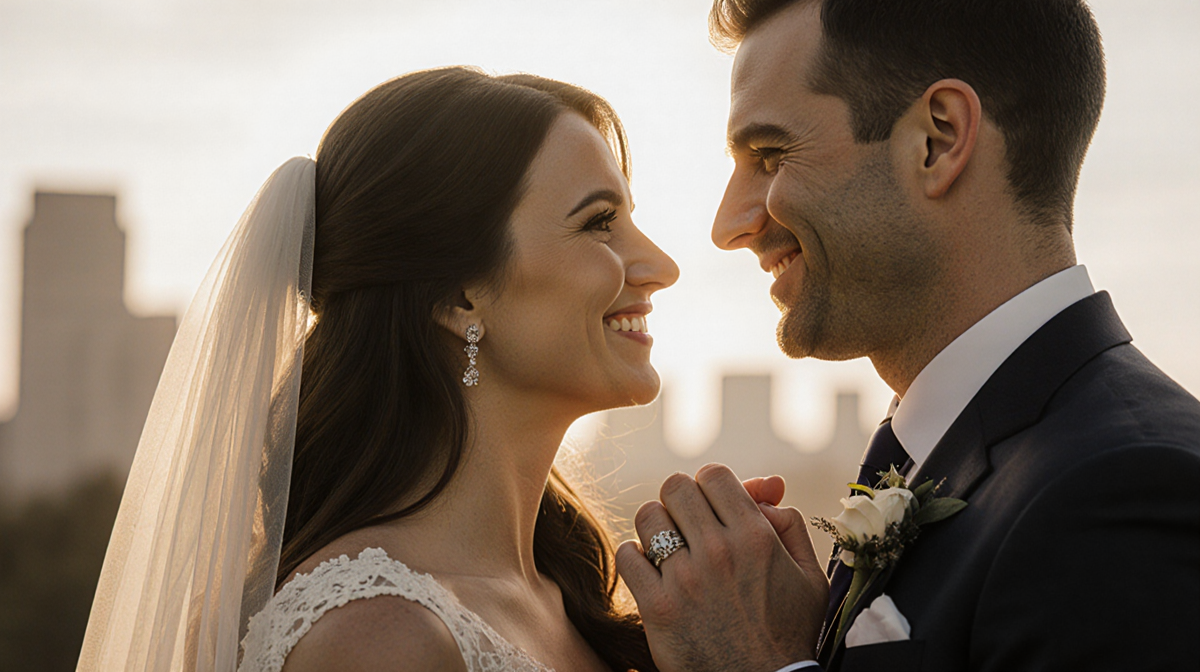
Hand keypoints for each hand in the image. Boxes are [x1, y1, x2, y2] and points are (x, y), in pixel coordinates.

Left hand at [616, 464, 829, 671]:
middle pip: (675, 487)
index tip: (714, 508)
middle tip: (690, 525)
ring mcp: (684, 579)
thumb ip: (790, 523)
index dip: (711, 486)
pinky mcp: (657, 607)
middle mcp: (719, 551)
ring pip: (648, 516)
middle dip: (682, 501)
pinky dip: (636, 558)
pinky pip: (627, 555)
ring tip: (670, 548)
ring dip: (657, 527)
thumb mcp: (809, 575)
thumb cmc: (788, 632)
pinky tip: (653, 573)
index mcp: (756, 537)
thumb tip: (763, 490)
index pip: (713, 474)